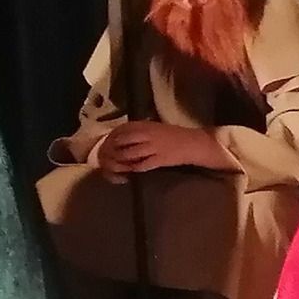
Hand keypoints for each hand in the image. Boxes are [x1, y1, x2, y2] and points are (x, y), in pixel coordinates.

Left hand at [95, 121, 230, 174]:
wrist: (192, 143)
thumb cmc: (172, 136)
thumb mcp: (152, 128)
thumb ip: (136, 131)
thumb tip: (116, 138)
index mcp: (144, 125)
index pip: (119, 131)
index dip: (109, 140)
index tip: (105, 148)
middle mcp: (146, 134)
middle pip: (120, 143)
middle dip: (110, 153)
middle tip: (106, 161)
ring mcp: (153, 147)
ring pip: (128, 155)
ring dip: (119, 163)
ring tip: (117, 169)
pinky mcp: (159, 159)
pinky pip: (141, 166)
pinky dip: (132, 170)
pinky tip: (129, 174)